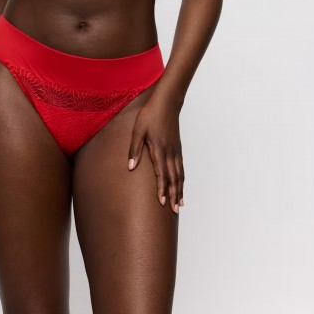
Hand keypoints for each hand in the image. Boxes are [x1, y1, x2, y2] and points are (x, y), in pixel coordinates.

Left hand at [127, 96, 184, 212]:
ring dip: (179, 190)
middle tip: (174, 210)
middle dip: (173, 195)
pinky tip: (181, 186)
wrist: (167, 103)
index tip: (162, 203)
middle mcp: (169, 152)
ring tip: (180, 204)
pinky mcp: (178, 148)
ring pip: (179, 175)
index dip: (162, 189)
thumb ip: (134, 149)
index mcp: (159, 149)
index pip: (161, 173)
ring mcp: (175, 151)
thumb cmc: (150, 115)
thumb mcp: (138, 130)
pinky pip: (181, 168)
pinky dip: (182, 179)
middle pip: (173, 178)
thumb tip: (130, 167)